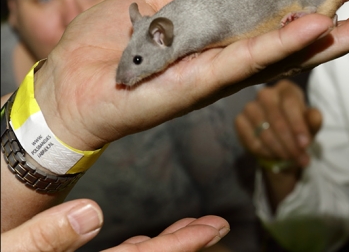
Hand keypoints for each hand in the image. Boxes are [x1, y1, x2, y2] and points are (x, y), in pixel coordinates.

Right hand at [0, 199, 229, 251]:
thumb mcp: (6, 251)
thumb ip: (43, 239)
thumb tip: (90, 212)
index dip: (181, 245)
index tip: (214, 229)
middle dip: (185, 243)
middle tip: (217, 225)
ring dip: (165, 243)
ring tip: (193, 227)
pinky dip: (136, 249)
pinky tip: (144, 241)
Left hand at [34, 0, 348, 152]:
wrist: (66, 83)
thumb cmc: (107, 44)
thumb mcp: (154, 0)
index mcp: (221, 41)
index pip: (277, 25)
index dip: (314, 10)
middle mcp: (228, 62)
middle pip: (294, 45)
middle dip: (343, 30)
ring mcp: (216, 78)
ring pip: (281, 56)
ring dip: (328, 39)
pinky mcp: (195, 89)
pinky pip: (242, 65)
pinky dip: (279, 48)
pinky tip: (312, 31)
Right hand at [235, 80, 321, 168]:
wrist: (281, 142)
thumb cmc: (298, 128)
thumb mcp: (311, 125)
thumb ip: (314, 120)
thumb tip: (315, 117)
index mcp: (286, 89)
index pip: (290, 103)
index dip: (298, 125)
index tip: (305, 144)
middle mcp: (266, 93)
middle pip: (275, 117)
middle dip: (289, 141)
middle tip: (299, 158)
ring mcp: (250, 106)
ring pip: (263, 129)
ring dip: (278, 148)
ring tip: (289, 159)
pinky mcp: (239, 120)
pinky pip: (250, 138)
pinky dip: (263, 151)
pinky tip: (273, 156)